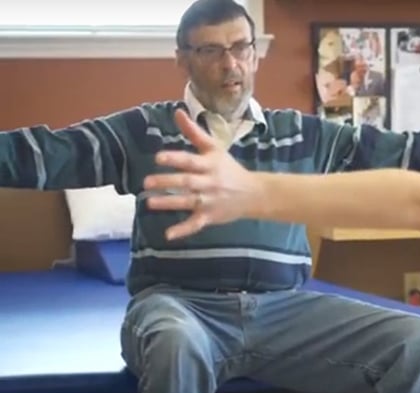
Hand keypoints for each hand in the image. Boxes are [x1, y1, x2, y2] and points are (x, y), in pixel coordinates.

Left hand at [142, 109, 262, 240]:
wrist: (253, 193)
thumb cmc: (229, 168)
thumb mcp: (214, 148)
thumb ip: (194, 132)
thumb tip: (177, 112)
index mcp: (210, 164)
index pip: (191, 161)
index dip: (175, 159)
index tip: (159, 158)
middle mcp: (210, 182)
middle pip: (186, 182)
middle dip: (166, 182)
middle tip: (147, 182)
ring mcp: (210, 201)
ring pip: (188, 202)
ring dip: (169, 203)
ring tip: (149, 202)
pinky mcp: (210, 216)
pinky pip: (196, 224)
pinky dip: (183, 230)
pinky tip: (168, 235)